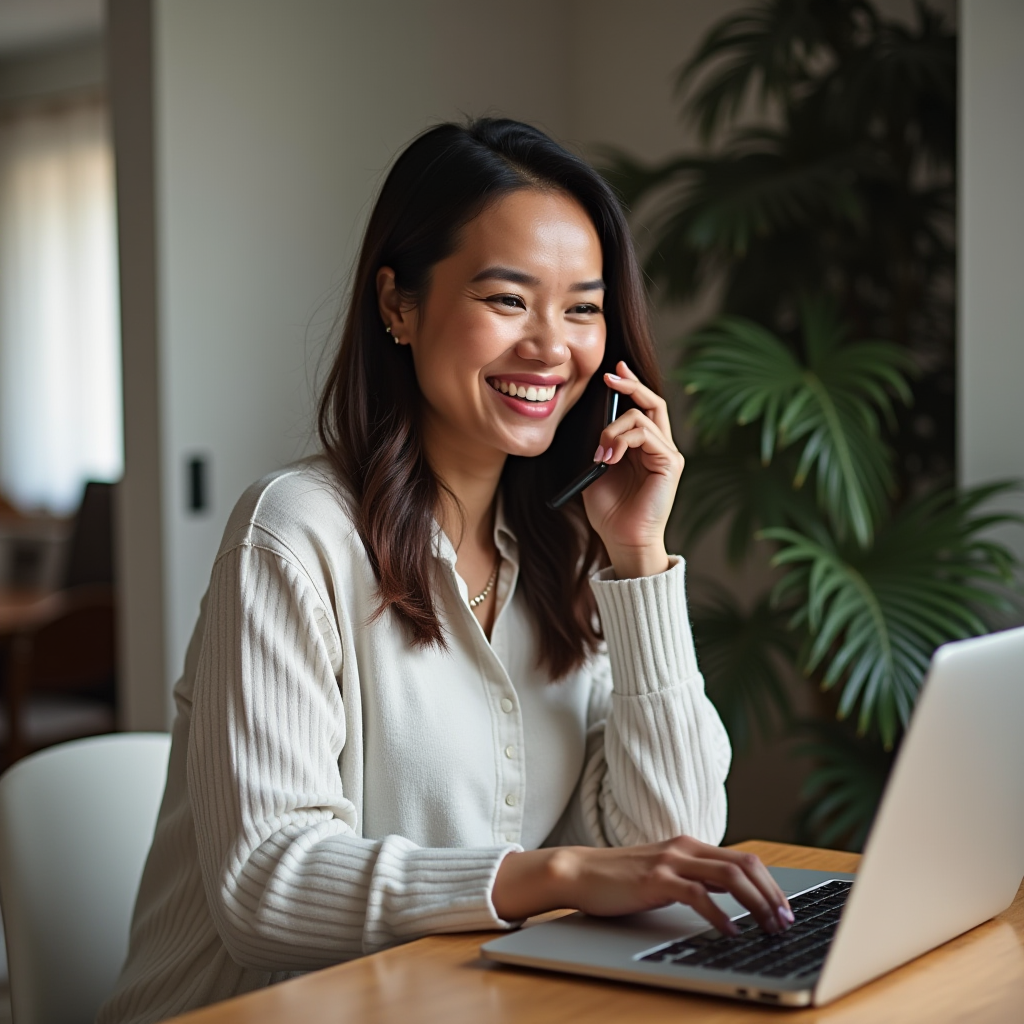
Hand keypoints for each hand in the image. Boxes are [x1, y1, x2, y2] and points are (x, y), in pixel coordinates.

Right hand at [492, 836, 794, 934]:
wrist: (579, 871)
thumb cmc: (620, 879)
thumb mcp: (665, 874)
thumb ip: (695, 879)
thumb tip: (733, 901)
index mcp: (691, 846)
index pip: (745, 860)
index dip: (770, 885)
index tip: (785, 911)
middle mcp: (686, 848)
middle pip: (746, 865)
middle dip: (772, 895)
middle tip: (786, 923)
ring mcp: (671, 861)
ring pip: (729, 877)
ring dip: (756, 904)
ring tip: (767, 928)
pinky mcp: (656, 879)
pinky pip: (698, 895)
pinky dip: (719, 915)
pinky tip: (730, 932)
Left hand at [582, 360, 683, 577]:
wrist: (622, 540)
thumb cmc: (609, 511)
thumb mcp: (598, 469)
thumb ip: (602, 444)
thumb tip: (599, 420)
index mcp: (643, 448)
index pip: (642, 407)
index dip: (630, 385)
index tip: (613, 371)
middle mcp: (660, 448)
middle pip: (652, 402)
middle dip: (630, 384)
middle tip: (610, 375)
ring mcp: (668, 455)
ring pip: (641, 417)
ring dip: (613, 429)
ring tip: (601, 453)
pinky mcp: (670, 463)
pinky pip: (646, 435)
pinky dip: (623, 439)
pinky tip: (611, 457)